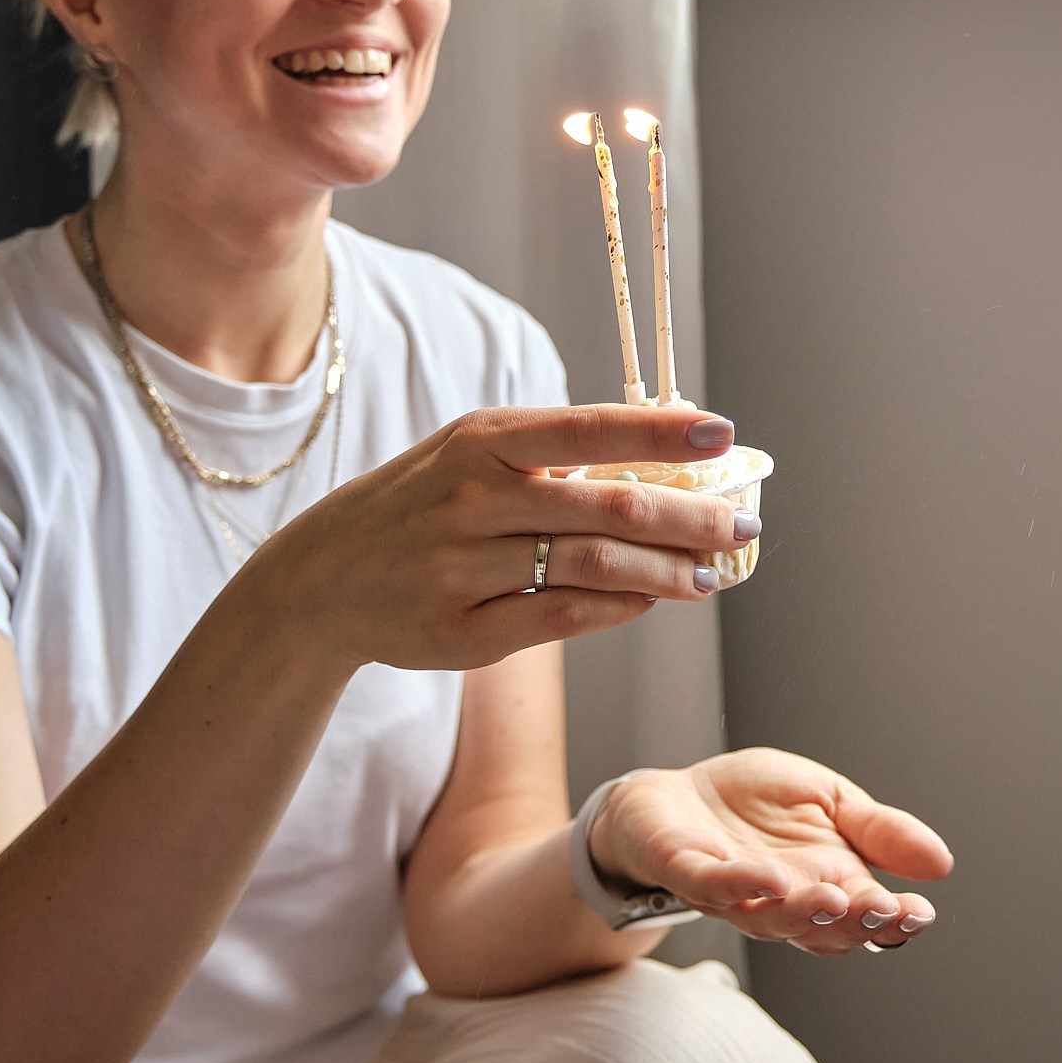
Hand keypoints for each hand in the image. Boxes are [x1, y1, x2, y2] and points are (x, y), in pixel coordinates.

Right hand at [223, 404, 754, 672]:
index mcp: (482, 442)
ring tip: (709, 573)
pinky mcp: (459, 633)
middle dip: (689, 517)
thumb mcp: (472, 457)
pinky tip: (649, 600)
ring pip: (592, 567)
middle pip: (608, 506)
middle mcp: (473, 500)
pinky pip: (559, 619)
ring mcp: (463, 569)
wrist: (319, 580)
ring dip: (665, 572)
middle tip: (742, 526)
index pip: (588, 429)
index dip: (661, 430)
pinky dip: (617, 610)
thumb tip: (666, 459)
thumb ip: (554, 457)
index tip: (723, 431)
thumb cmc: (421, 505)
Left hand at [590, 748, 952, 954]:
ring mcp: (733, 894)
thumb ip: (878, 830)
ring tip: (836, 898)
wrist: (673, 793)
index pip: (867, 916)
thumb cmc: (751, 803)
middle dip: (856, 924)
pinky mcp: (686, 870)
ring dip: (805, 913)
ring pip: (772, 919)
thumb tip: (941, 863)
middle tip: (884, 910)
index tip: (921, 913)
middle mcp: (783, 900)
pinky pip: (713, 887)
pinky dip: (741, 887)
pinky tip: (771, 879)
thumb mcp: (828, 799)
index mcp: (826, 883)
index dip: (894, 921)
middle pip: (825, 930)